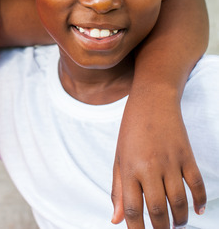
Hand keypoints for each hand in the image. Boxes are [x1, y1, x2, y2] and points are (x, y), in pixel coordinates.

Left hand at [111, 91, 205, 227]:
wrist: (152, 100)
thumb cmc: (131, 130)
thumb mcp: (118, 157)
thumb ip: (117, 189)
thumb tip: (115, 220)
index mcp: (128, 167)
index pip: (133, 209)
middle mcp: (149, 166)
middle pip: (157, 210)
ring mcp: (170, 161)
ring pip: (179, 202)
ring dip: (179, 220)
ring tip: (176, 225)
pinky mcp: (186, 155)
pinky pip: (197, 185)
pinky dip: (200, 201)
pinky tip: (197, 210)